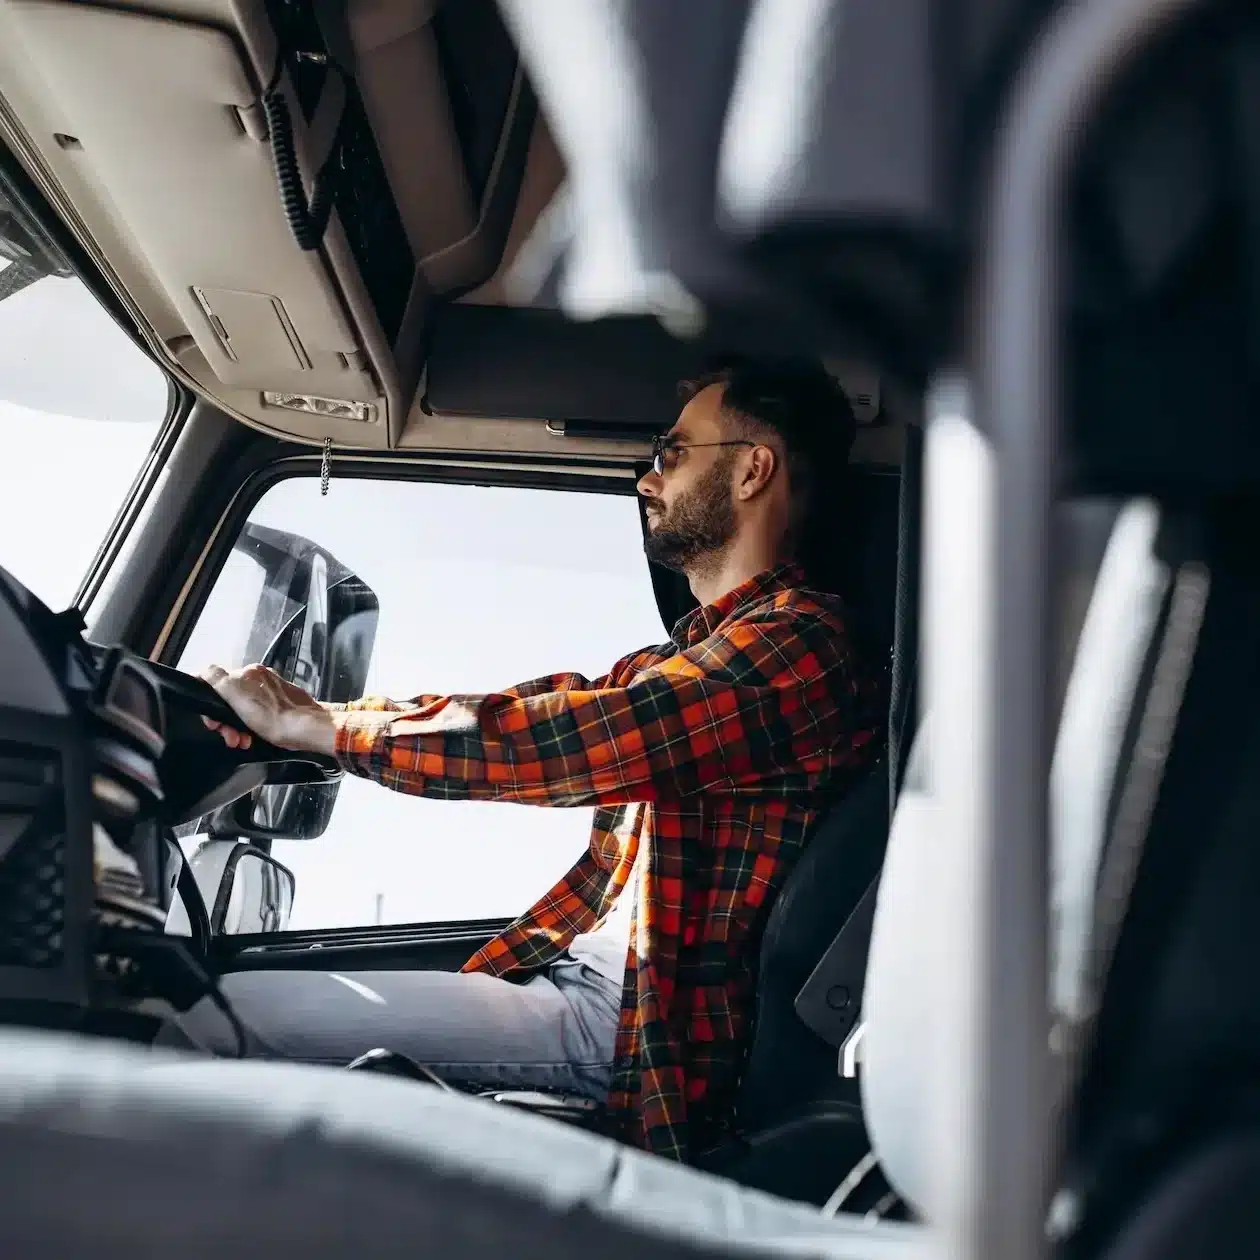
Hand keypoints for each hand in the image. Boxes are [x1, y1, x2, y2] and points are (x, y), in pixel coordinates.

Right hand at [199, 664, 335, 756]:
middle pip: (230, 700)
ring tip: (243, 741)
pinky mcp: (283, 705)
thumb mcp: (235, 694)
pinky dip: (253, 728)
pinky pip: (260, 716)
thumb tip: (202, 671)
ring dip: (238, 728)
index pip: (217, 686)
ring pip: (244, 710)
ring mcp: (273, 692)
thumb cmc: (274, 717)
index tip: (214, 723)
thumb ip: (216, 678)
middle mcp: (261, 679)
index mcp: (248, 673)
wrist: (307, 729)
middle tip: (230, 736)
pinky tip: (255, 738)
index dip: (211, 707)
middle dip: (226, 722)